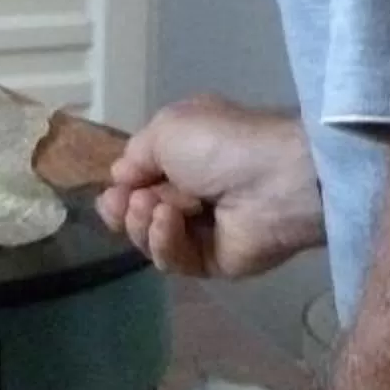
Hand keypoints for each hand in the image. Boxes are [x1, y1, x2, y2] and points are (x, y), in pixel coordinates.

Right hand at [96, 97, 324, 278]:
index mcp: (186, 155)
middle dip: (124, 210)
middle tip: (127, 204)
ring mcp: (204, 230)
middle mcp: (192, 192)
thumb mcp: (167, 128)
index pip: (139, 181)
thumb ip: (136, 154)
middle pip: (139, 215)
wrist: (275, 179)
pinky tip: (170, 222)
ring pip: (151, 239)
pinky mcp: (214, 261)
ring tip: (155, 207)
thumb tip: (122, 179)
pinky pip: (175, 260)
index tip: (114, 191)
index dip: (121, 190)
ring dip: (143, 224)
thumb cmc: (222, 144)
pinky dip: (164, 242)